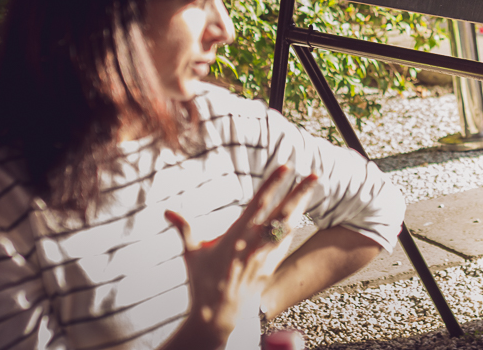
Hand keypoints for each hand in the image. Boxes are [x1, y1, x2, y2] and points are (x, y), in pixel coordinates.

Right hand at [164, 165, 317, 347]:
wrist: (219, 316)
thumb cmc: (203, 283)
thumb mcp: (191, 254)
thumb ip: (183, 228)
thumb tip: (167, 210)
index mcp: (236, 236)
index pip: (258, 203)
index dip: (272, 184)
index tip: (285, 166)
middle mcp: (254, 244)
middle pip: (282, 212)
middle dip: (299, 191)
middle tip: (315, 174)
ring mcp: (266, 255)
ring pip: (289, 225)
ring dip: (301, 205)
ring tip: (312, 186)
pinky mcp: (271, 266)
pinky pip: (287, 242)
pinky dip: (294, 225)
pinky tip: (300, 214)